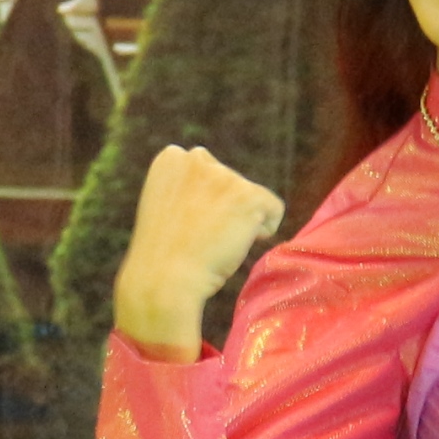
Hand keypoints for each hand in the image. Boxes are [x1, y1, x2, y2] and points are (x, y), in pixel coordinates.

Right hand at [111, 145, 287, 360]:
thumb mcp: (168, 208)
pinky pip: (274, 209)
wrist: (164, 280)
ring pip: (250, 198)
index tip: (184, 225)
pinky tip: (234, 244)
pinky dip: (263, 231)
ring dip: (239, 222)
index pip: (207, 173)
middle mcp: (196, 158)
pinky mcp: (248, 195)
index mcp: (171, 158)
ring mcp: (223, 175)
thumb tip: (228, 194)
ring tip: (211, 242)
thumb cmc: (164, 255)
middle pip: (230, 183)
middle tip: (198, 237)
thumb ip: (192, 189)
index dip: (202, 204)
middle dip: (223, 209)